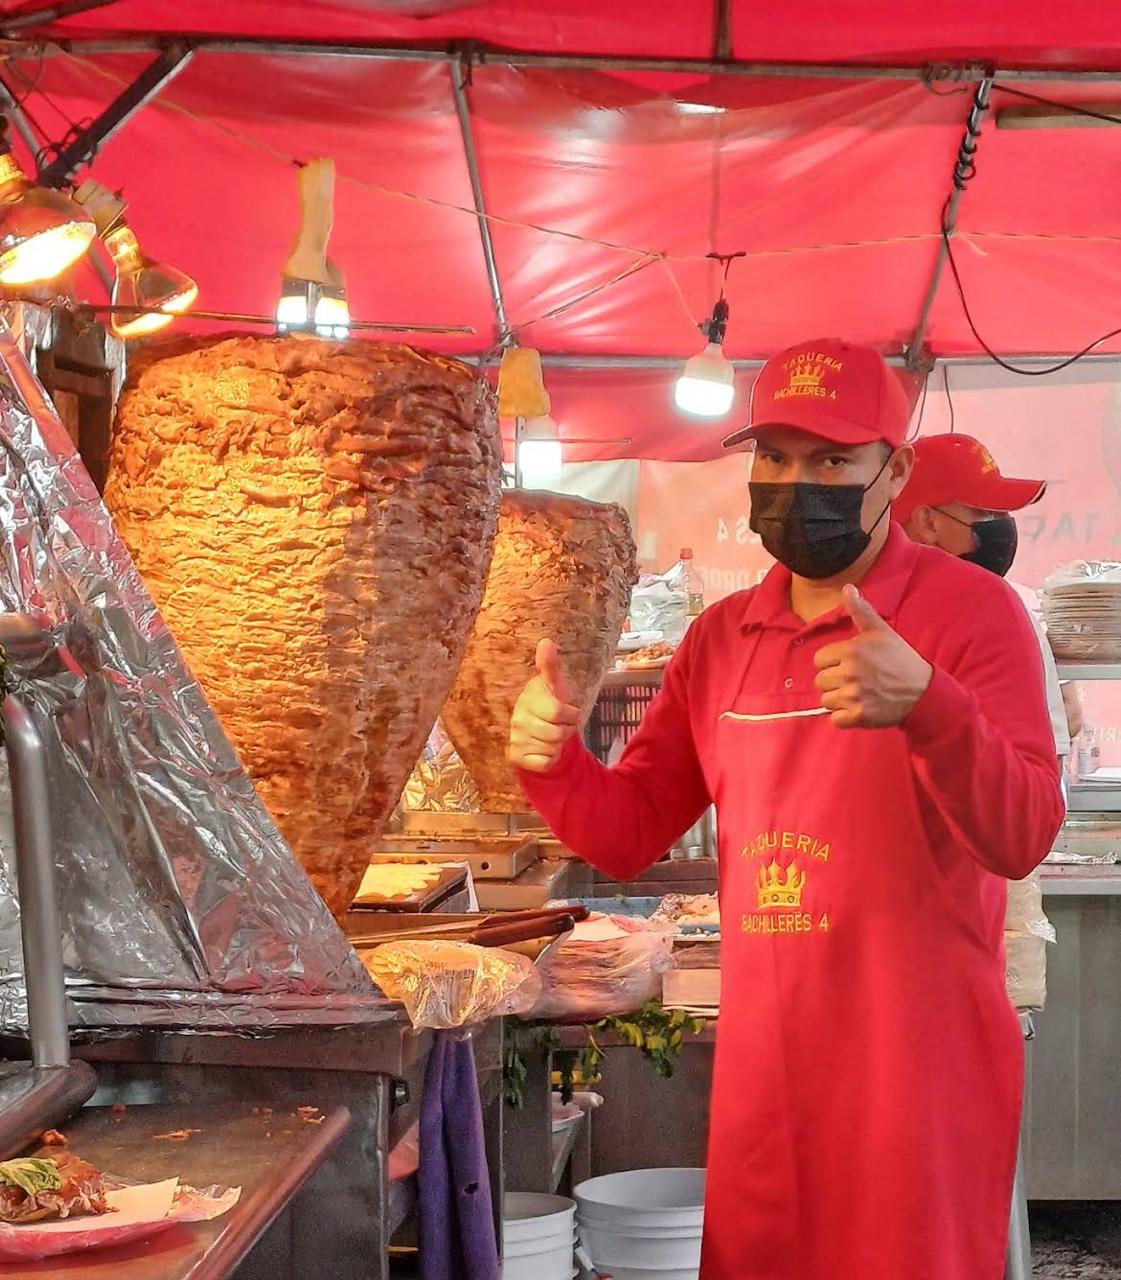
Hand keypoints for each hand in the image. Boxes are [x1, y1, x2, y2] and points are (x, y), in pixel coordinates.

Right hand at [508, 639, 581, 771]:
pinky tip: (545, 749)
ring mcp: (516, 738)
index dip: (572, 715)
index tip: (570, 712)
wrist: (536, 733)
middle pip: (557, 732)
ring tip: (552, 736)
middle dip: (567, 731)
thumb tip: (546, 642)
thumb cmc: (549, 705)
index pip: (558, 711)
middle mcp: (518, 718)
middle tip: (561, 726)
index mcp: (529, 698)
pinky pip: (545, 762)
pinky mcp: (517, 757)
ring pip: (552, 748)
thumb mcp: (555, 686)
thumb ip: (550, 666)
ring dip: (559, 745)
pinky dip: (551, 759)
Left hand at [813, 585, 932, 729]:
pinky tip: (860, 707)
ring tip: (859, 693)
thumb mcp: (881, 631)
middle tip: (857, 680)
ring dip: (839, 700)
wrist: (923, 692)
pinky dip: (845, 717)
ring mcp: (854, 696)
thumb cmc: (900, 660)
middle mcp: (850, 672)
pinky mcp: (859, 716)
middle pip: (820, 681)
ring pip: (826, 700)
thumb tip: (847, 588)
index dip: (833, 662)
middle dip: (835, 681)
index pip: (819, 660)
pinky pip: (835, 719)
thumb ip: (860, 611)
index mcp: (852, 650)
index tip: (850, 664)